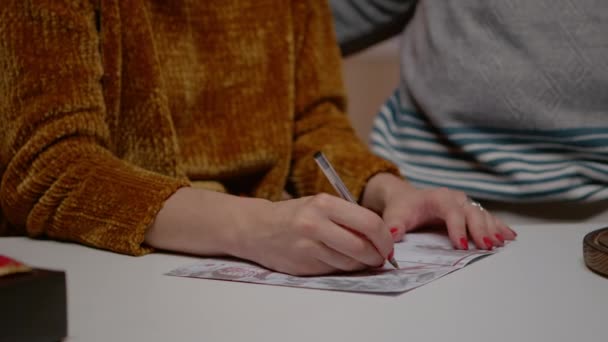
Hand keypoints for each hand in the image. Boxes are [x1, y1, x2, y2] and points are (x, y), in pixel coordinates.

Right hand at [234, 194, 393, 275]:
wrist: (257, 229)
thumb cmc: (295, 215)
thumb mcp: (320, 205)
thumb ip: (348, 218)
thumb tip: (381, 238)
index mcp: (324, 204)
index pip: (369, 222)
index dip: (385, 238)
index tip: (389, 245)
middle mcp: (315, 224)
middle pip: (363, 246)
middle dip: (378, 256)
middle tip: (382, 258)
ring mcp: (308, 247)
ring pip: (350, 262)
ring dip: (362, 264)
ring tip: (362, 259)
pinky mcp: (303, 265)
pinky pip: (335, 270)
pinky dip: (344, 268)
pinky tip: (340, 260)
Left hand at [362, 173, 515, 249]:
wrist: (405, 198)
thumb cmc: (402, 208)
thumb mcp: (395, 216)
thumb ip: (393, 226)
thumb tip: (391, 237)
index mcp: (438, 198)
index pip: (451, 211)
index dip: (457, 227)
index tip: (461, 245)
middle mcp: (455, 199)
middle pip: (472, 212)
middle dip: (480, 229)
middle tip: (487, 246)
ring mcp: (465, 204)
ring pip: (483, 215)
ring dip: (493, 229)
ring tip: (501, 243)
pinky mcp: (470, 212)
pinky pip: (488, 218)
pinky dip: (499, 226)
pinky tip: (510, 236)